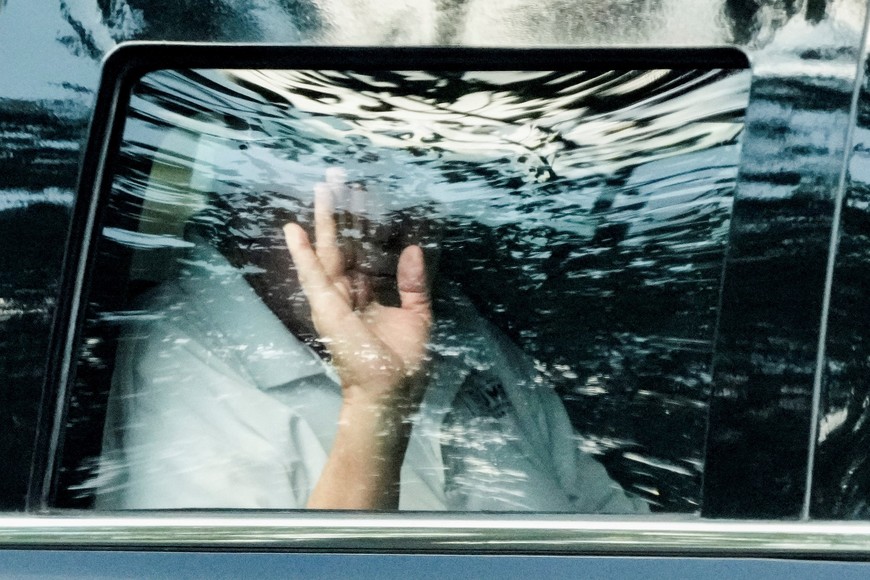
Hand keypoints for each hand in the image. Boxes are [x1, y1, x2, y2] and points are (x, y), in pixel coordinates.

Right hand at [283, 172, 432, 407]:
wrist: (391, 393)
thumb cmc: (404, 364)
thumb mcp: (418, 317)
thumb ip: (412, 284)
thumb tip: (412, 249)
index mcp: (369, 298)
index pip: (364, 253)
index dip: (365, 225)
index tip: (365, 196)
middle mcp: (349, 295)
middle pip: (345, 245)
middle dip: (343, 213)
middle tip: (338, 180)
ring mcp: (335, 301)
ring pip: (330, 251)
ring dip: (325, 220)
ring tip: (323, 188)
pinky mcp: (327, 308)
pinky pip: (313, 275)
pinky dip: (302, 252)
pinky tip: (293, 229)